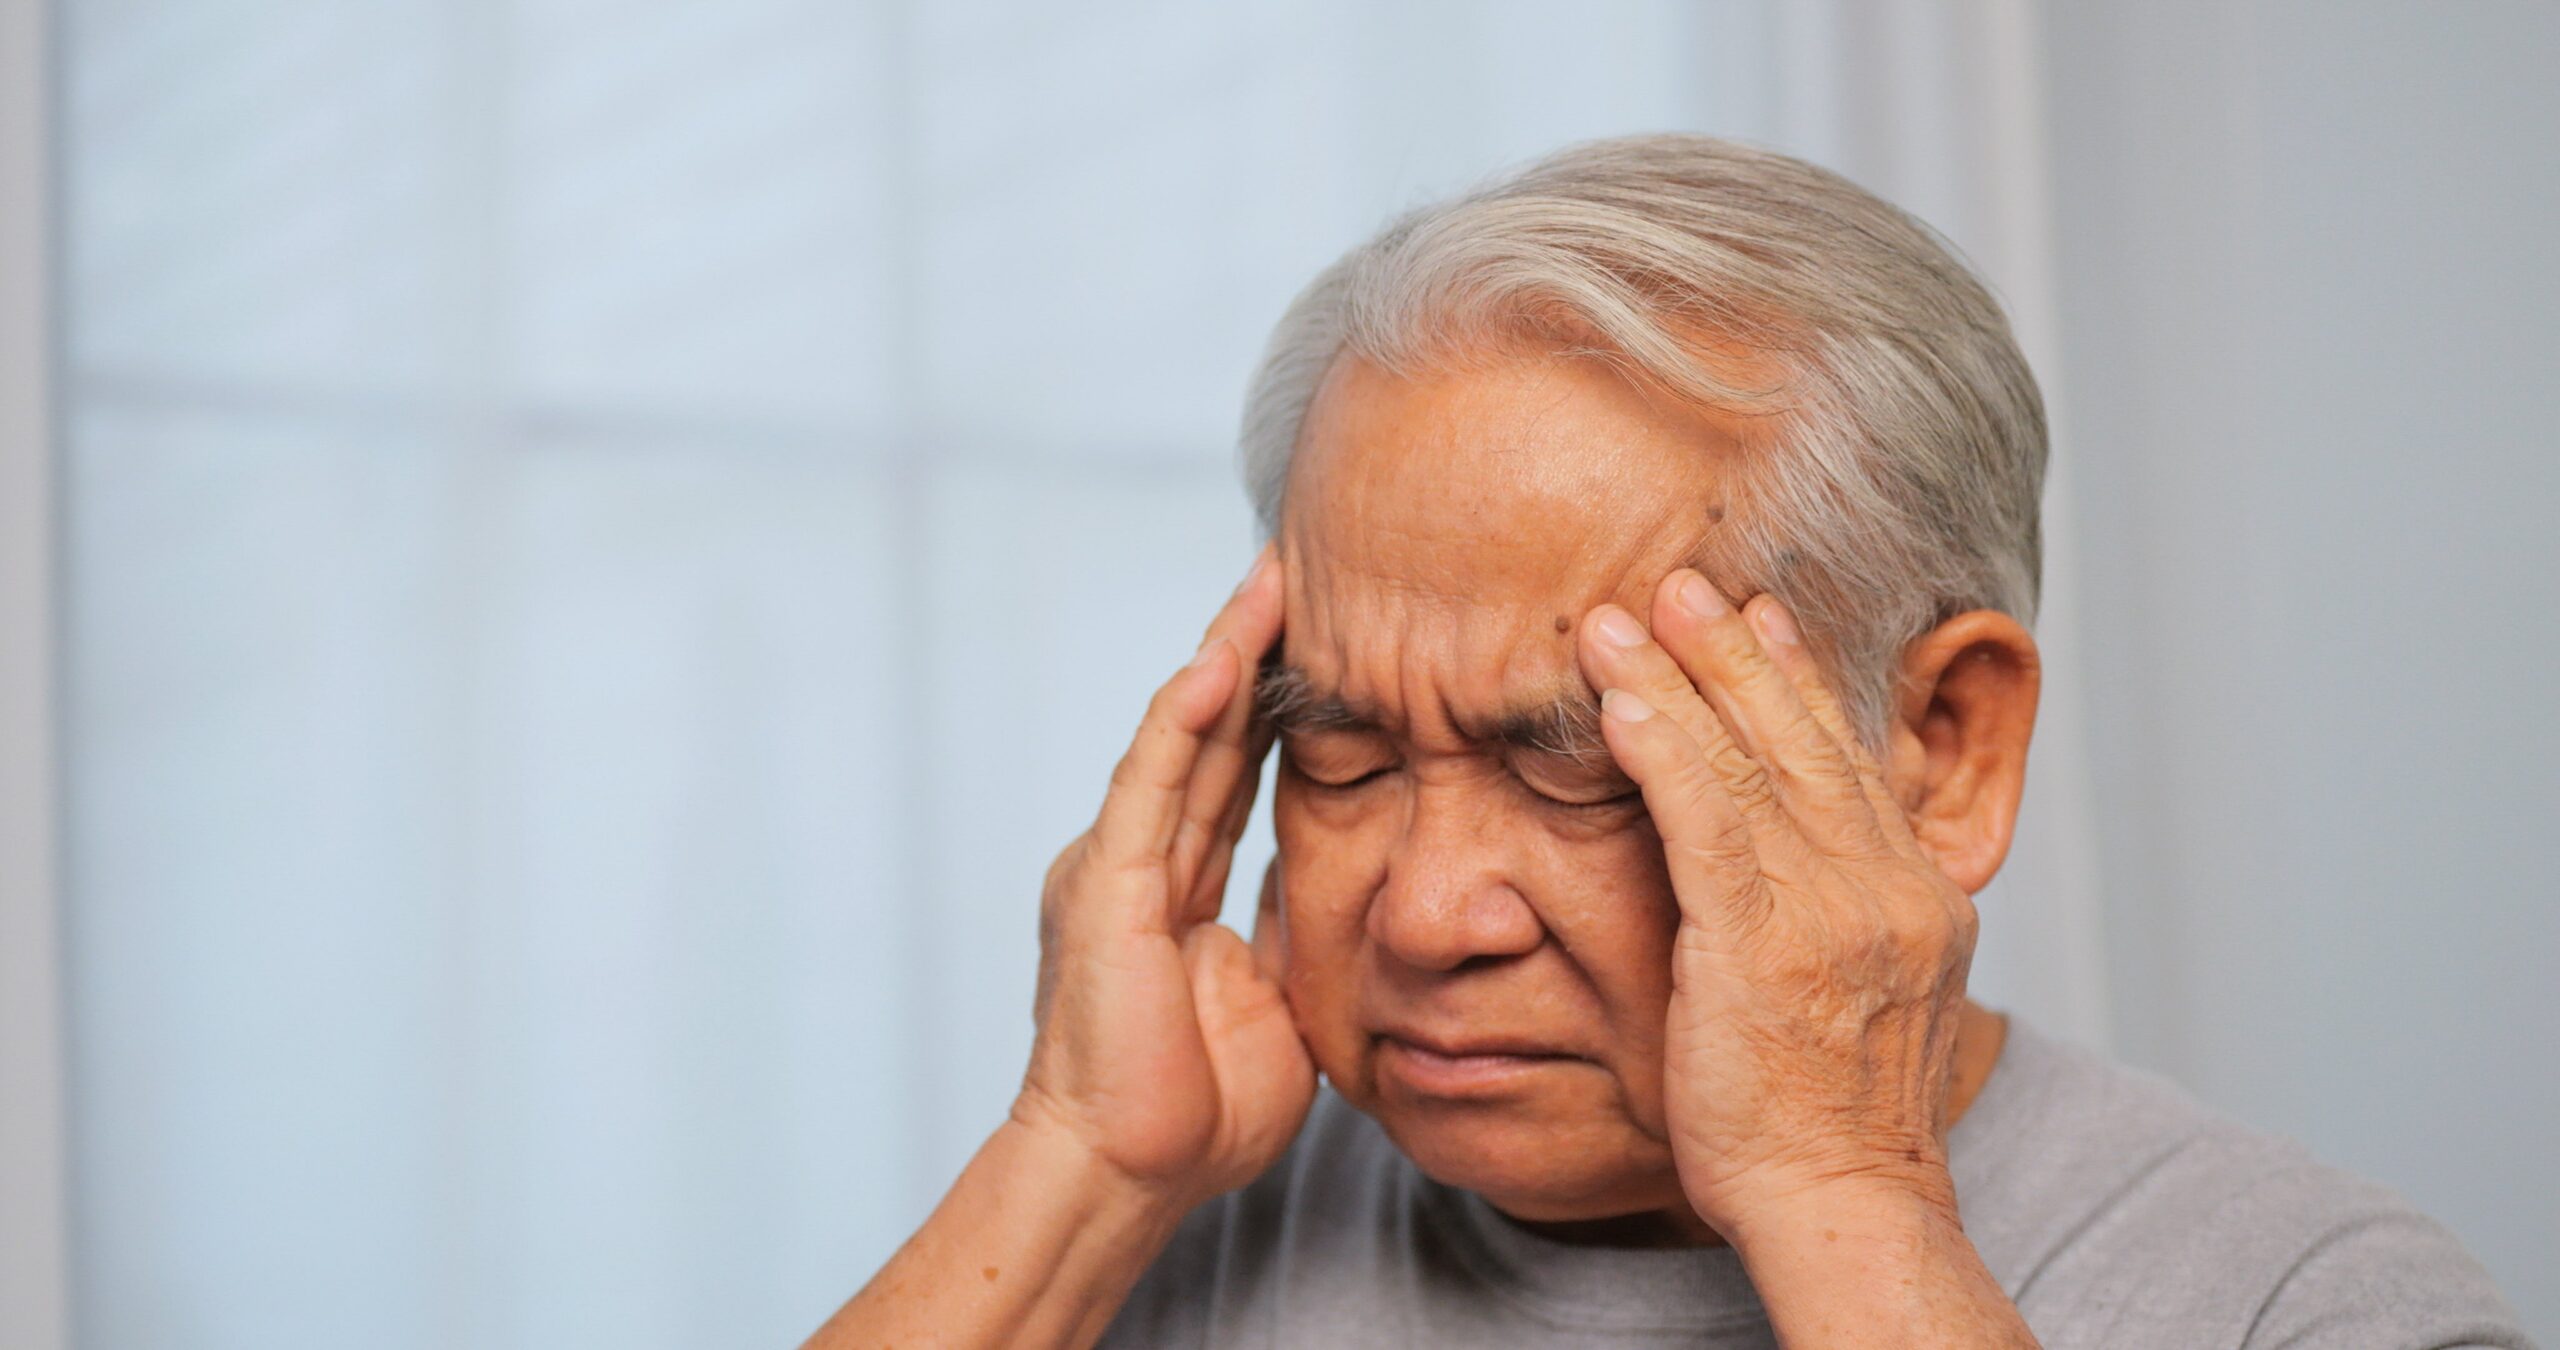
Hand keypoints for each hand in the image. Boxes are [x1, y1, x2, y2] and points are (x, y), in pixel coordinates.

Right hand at [1013, 542, 1313, 1209]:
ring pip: (1181, 738)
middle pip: (1211, 734)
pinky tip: (1218, 663)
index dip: (1277, 704)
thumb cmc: (1193, 1113)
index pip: (1236, 771)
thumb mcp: (1274, 999)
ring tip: (1273, 582)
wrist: (1125, 1175)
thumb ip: (1292, 929)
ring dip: (1227, 656)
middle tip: (1304, 570)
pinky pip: (1151, 785)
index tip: (1328, 639)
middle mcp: (1139, 861)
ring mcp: (1118, 866)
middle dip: (1258, 652)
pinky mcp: (1107, 885)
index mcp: (1171, 888)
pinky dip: (1182, 721)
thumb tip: (1341, 878)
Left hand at [1577, 569, 1978, 1240]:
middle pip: (1806, 739)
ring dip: (1680, 678)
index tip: (1763, 618)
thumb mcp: (1866, 999)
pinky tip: (1620, 702)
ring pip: (1749, 762)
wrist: (1845, 1203)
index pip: (1850, 763)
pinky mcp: (1761, 941)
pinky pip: (1704, 820)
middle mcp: (1887, 886)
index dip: (1801, 682)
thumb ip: (1841, 919)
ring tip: (1623, 617)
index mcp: (1917, 896)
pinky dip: (1661, 749)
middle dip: (1739, 651)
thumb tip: (1801, 875)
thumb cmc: (1833, 1124)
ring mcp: (1832, 909)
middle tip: (1687, 580)